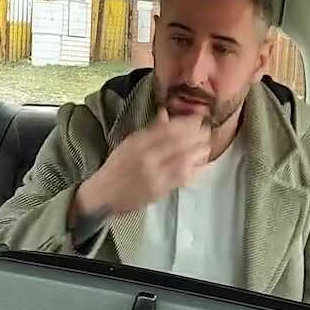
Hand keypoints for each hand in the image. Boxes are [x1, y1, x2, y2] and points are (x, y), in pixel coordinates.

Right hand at [73, 108, 210, 219]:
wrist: (102, 196)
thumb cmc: (116, 168)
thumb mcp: (128, 144)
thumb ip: (149, 130)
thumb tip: (165, 113)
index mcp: (137, 143)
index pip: (168, 129)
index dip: (188, 122)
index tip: (199, 118)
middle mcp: (146, 157)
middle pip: (179, 142)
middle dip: (198, 135)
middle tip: (208, 131)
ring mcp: (153, 175)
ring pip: (184, 160)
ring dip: (199, 151)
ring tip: (206, 146)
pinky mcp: (158, 190)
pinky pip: (181, 177)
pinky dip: (194, 169)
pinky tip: (200, 164)